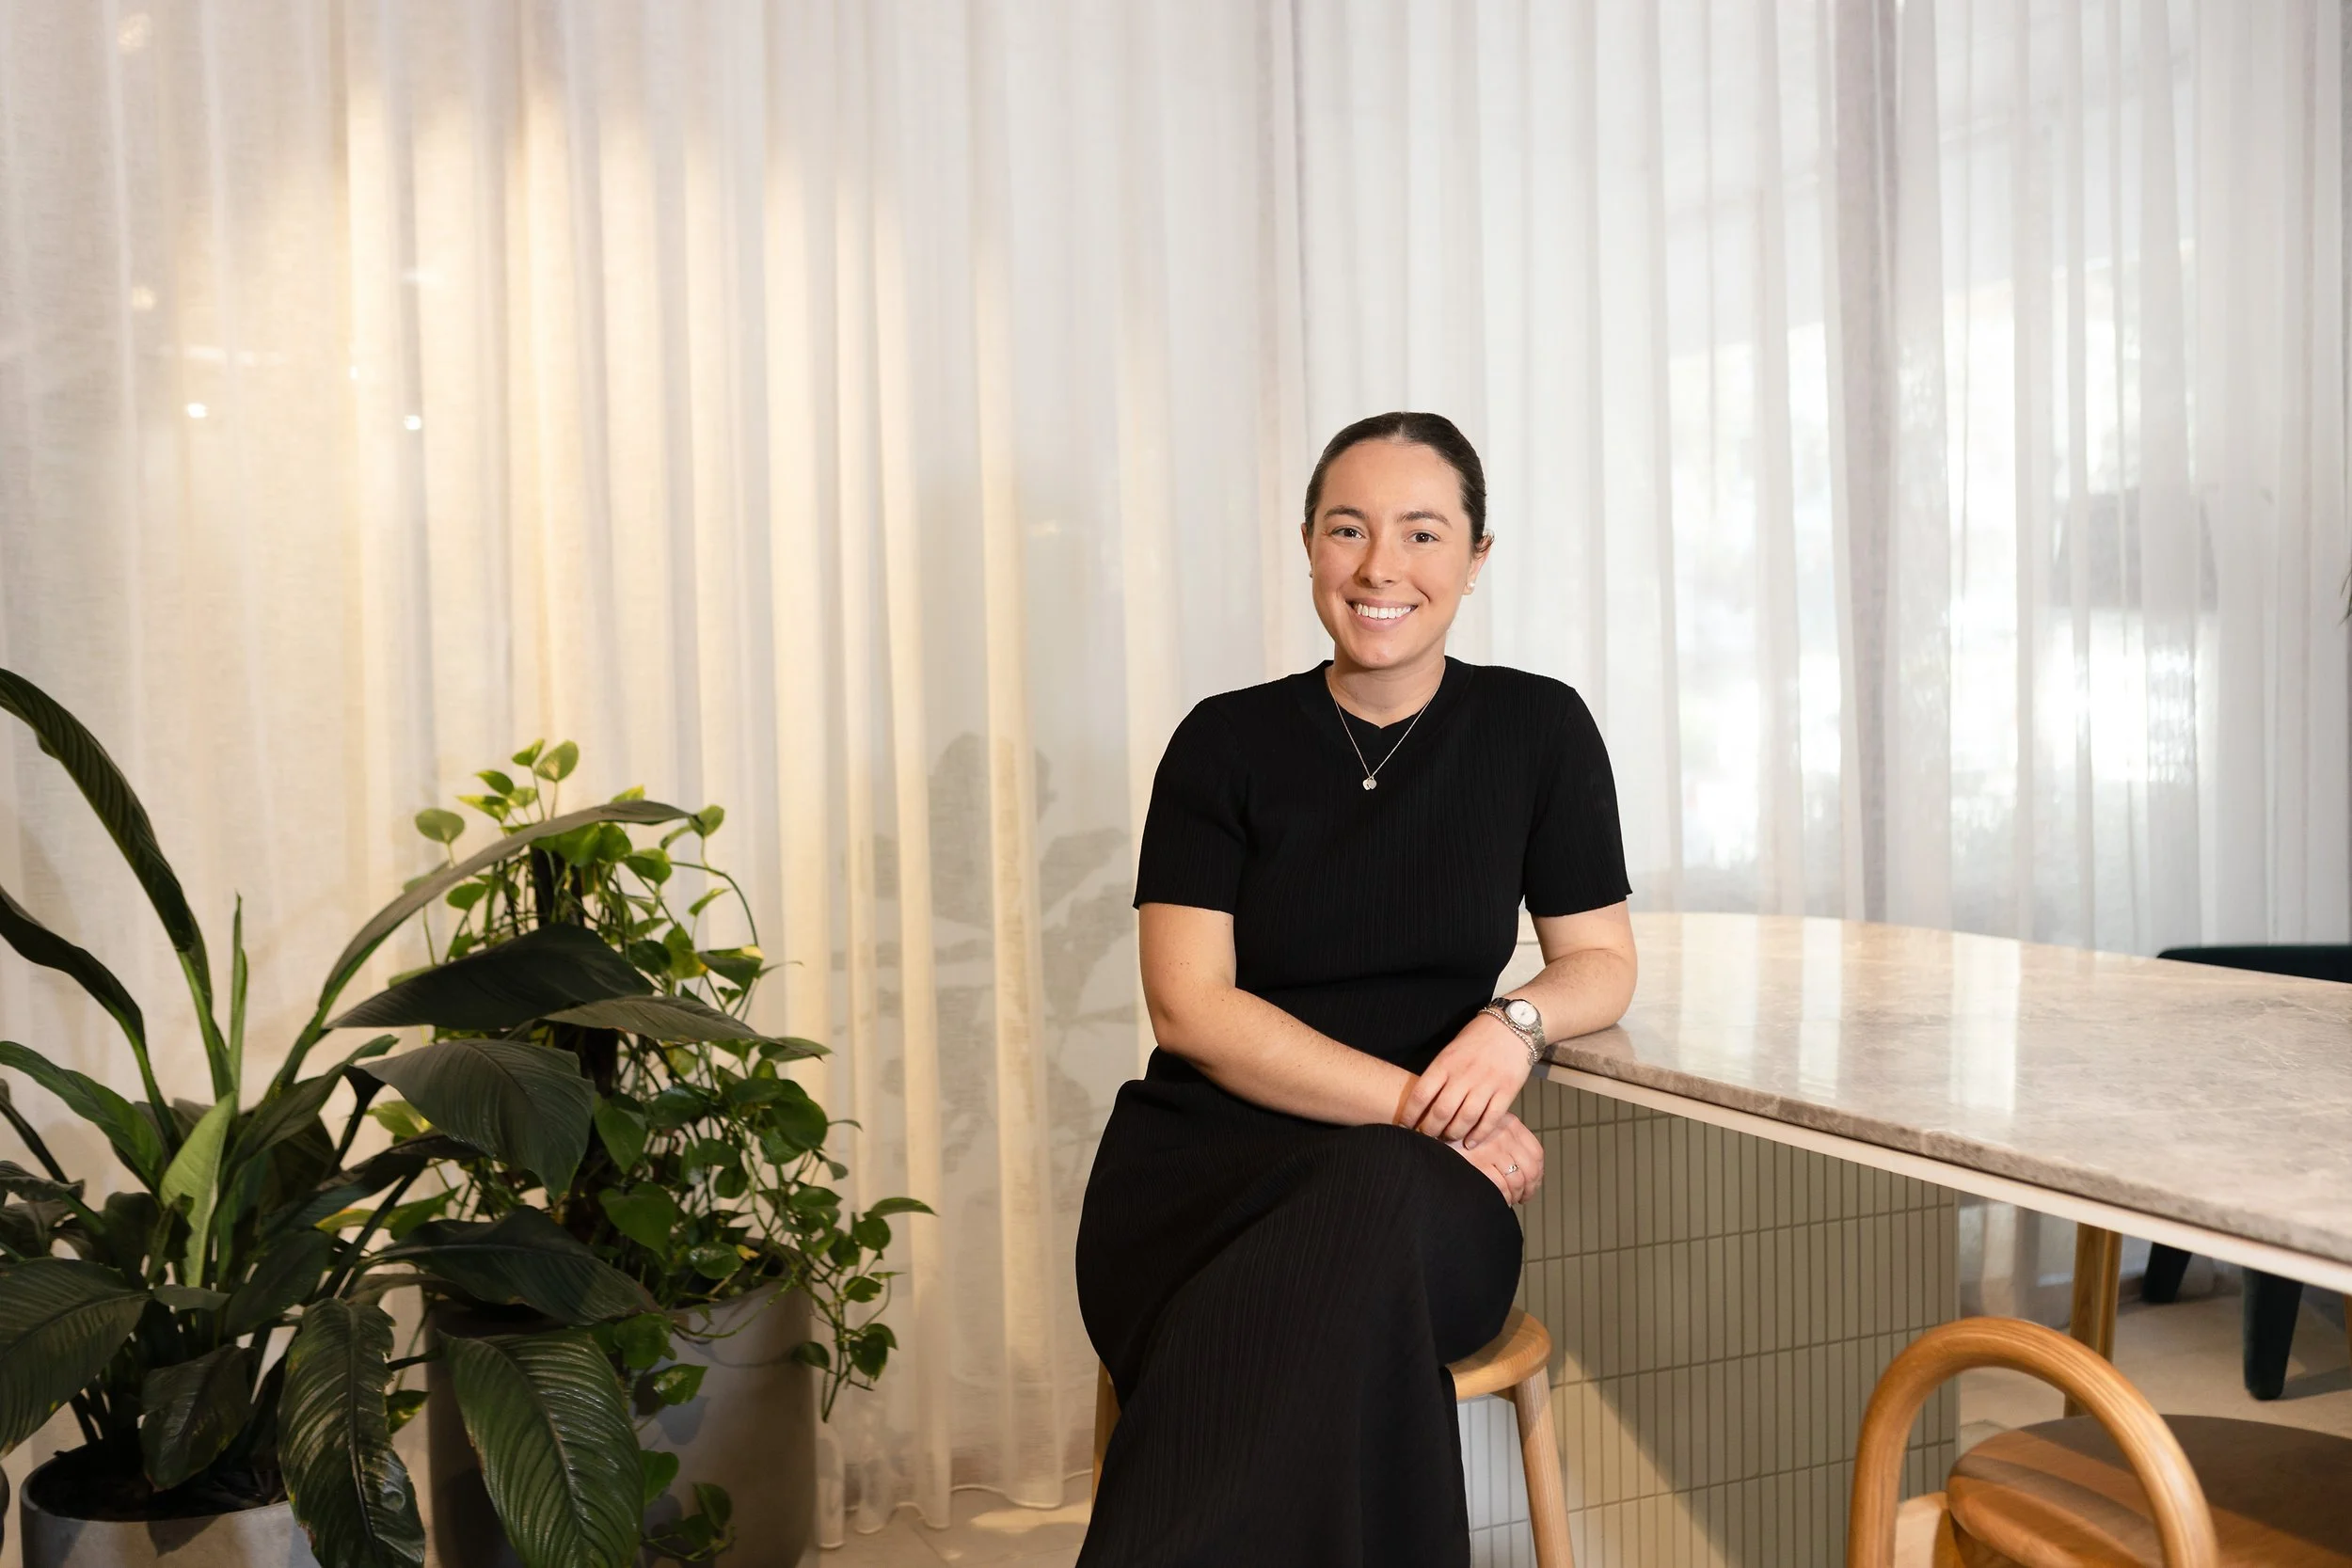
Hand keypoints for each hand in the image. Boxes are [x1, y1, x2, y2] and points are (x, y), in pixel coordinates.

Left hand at [1401, 1009, 1531, 1148]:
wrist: (1513, 1024)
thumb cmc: (1477, 1037)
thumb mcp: (1451, 1050)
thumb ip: (1439, 1073)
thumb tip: (1424, 1102)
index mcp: (1446, 1063)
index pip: (1421, 1094)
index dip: (1410, 1115)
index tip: (1404, 1126)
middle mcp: (1464, 1074)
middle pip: (1441, 1111)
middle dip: (1430, 1130)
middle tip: (1426, 1138)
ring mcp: (1487, 1083)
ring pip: (1465, 1119)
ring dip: (1453, 1134)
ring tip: (1447, 1140)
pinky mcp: (1507, 1091)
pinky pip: (1491, 1119)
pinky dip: (1479, 1134)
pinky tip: (1470, 1142)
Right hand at [1448, 1113, 1542, 1204]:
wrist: (1432, 1130)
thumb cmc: (1458, 1132)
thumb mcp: (1487, 1124)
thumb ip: (1505, 1138)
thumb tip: (1527, 1168)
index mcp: (1510, 1123)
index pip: (1536, 1153)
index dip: (1538, 1173)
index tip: (1532, 1183)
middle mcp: (1503, 1135)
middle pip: (1530, 1170)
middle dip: (1529, 1189)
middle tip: (1523, 1197)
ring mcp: (1491, 1150)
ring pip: (1517, 1181)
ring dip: (1515, 1195)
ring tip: (1508, 1199)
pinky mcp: (1478, 1165)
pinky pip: (1501, 1188)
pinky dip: (1503, 1198)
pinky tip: (1497, 1200)